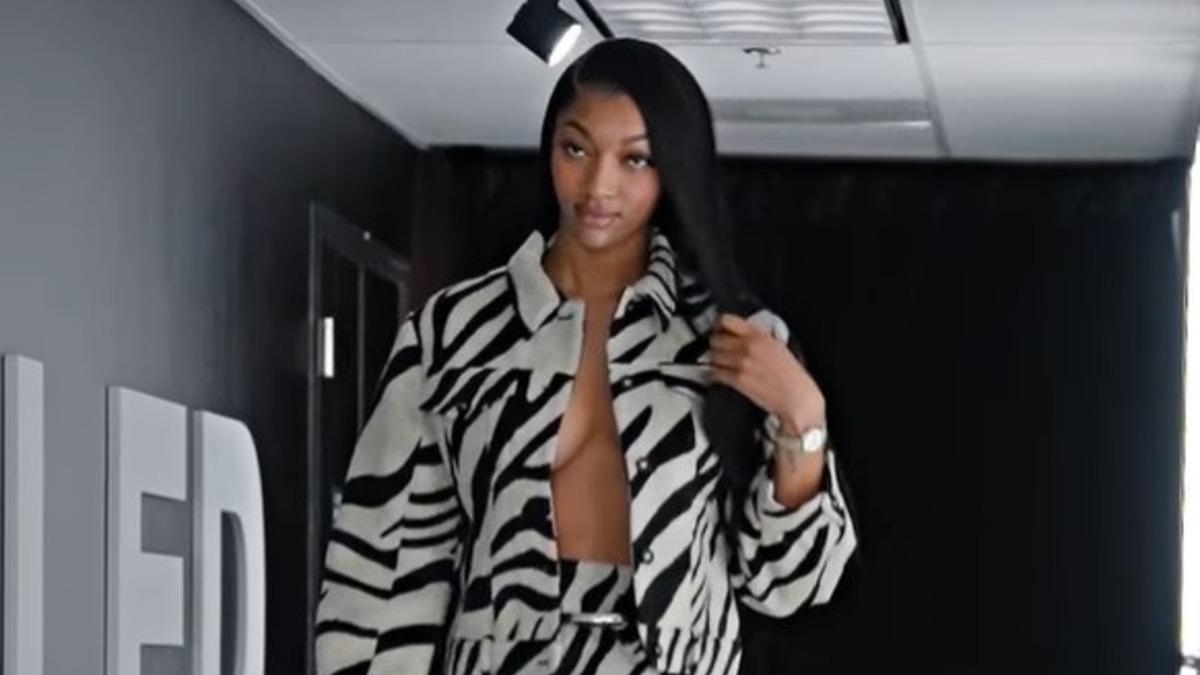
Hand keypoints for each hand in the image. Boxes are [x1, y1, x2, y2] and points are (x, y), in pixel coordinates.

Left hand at [708, 313, 825, 433]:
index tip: (718, 329)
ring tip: (721, 364)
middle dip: (716, 345)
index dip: (719, 325)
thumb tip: (740, 335)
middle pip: (716, 339)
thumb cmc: (791, 375)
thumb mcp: (777, 346)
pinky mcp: (737, 379)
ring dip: (715, 360)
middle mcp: (748, 346)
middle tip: (720, 350)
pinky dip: (716, 373)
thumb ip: (758, 337)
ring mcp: (741, 362)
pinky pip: (715, 372)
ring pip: (713, 355)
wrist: (796, 397)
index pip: (727, 320)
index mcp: (759, 335)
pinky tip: (721, 375)